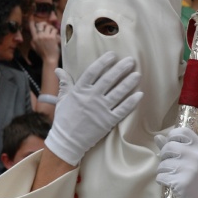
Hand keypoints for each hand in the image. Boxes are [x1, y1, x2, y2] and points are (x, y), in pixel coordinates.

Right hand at [29, 20, 59, 62]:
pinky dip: (56, 32)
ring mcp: (46, 36)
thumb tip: (33, 36)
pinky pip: (54, 30)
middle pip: (41, 24)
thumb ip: (33, 41)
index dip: (31, 22)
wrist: (49, 59)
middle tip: (48, 26)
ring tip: (53, 32)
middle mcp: (39, 36)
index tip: (31, 18)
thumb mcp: (35, 48)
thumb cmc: (43, 54)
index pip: (32, 28)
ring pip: (49, 26)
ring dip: (52, 28)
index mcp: (34, 38)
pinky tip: (56, 36)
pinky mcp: (52, 37)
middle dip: (45, 24)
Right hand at [45, 51, 142, 165]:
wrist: (67, 141)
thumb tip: (58, 70)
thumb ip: (64, 83)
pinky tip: (139, 94)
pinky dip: (131, 102)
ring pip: (118, 93)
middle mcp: (91, 98)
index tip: (113, 55)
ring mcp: (101, 109)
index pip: (93, 71)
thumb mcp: (62, 99)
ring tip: (137, 74)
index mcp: (80, 90)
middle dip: (121, 69)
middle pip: (108, 79)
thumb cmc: (64, 119)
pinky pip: (122, 110)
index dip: (103, 62)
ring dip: (128, 83)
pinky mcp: (108, 121)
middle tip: (131, 60)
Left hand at [155, 127, 197, 197]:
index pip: (182, 131)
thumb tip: (157, 137)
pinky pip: (161, 176)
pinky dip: (162, 180)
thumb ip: (174, 146)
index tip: (171, 144)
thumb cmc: (195, 176)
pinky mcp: (181, 182)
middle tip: (170, 164)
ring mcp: (190, 169)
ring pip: (162, 162)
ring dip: (163, 169)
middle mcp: (196, 156)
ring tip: (172, 175)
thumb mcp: (190, 158)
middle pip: (168, 146)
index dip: (172, 136)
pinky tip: (170, 183)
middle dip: (164, 155)